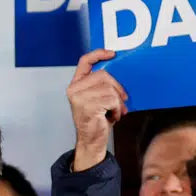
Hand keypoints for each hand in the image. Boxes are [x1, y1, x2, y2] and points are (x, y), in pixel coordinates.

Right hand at [67, 49, 127, 171]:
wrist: (91, 141)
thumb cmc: (97, 119)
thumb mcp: (98, 98)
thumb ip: (102, 84)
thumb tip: (119, 72)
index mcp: (76, 84)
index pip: (85, 61)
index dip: (99, 54)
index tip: (113, 54)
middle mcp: (74, 89)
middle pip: (103, 75)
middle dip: (117, 87)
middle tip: (122, 100)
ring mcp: (79, 98)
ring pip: (109, 89)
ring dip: (118, 102)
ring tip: (115, 112)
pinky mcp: (87, 106)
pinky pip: (111, 100)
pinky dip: (117, 109)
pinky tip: (113, 116)